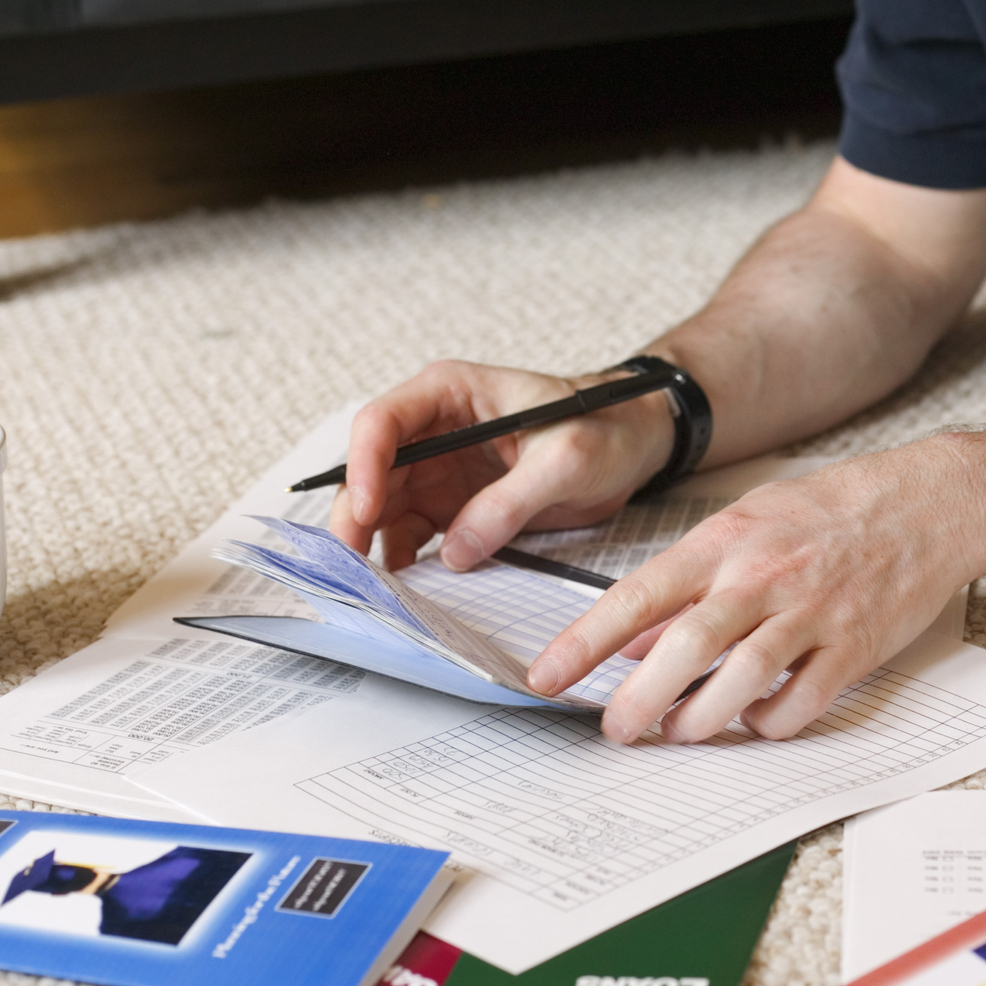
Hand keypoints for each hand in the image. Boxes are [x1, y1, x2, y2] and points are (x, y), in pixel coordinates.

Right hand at [330, 360, 674, 569]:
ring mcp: (439, 471)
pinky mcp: (453, 506)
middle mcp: (433, 430)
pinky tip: (406, 591)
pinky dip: (405, 562)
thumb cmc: (605, 426)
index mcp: (451, 393)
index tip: (369, 511)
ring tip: (375, 591)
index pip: (383, 422)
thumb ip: (509, 502)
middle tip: (351, 568)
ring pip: (384, 510)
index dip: (365, 465)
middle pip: (371, 472)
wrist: (634, 443)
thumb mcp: (565, 459)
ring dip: (374, 547)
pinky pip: (414, 535)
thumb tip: (454, 551)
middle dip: (357, 518)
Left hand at [526, 441, 985, 743]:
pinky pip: (800, 703)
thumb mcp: (749, 524)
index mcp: (725, 541)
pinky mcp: (854, 646)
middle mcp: (762, 577)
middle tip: (614, 730)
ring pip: (740, 682)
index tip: (544, 676)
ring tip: (680, 732)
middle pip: (684, 649)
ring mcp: (811, 612)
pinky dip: (770, 723)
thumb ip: (692, 581)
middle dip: (638, 700)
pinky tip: (756, 720)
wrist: (927, 503)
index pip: (637, 596)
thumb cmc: (831, 511)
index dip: (585, 642)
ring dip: (700, 720)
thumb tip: (638, 640)